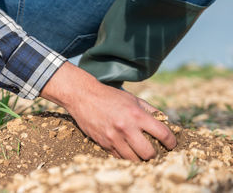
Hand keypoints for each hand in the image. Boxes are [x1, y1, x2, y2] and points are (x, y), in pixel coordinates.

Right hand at [41, 62, 175, 160]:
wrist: (83, 97)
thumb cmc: (110, 96)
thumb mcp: (133, 98)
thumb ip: (150, 110)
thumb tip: (165, 121)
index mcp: (137, 115)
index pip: (163, 134)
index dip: (171, 142)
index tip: (171, 144)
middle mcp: (126, 128)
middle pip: (149, 153)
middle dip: (155, 154)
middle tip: (155, 150)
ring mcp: (114, 138)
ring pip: (134, 159)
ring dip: (140, 157)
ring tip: (140, 152)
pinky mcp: (104, 143)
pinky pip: (120, 157)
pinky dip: (126, 156)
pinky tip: (127, 149)